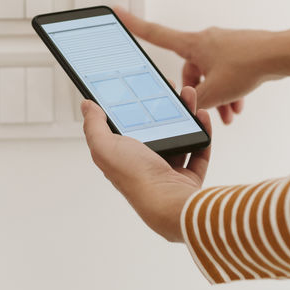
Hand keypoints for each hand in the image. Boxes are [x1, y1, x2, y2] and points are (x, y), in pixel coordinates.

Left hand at [80, 85, 211, 241]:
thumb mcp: (105, 147)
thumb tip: (87, 105)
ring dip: (186, 114)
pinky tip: (202, 115)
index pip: (128, 126)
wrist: (169, 204)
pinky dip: (203, 132)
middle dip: (164, 106)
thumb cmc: (136, 178)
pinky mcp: (189, 177)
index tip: (143, 86)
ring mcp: (169, 172)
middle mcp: (145, 165)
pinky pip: (199, 150)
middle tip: (170, 87)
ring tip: (189, 94)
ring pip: (179, 136)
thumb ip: (94, 126)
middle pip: (156, 129)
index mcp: (124, 157)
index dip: (134, 105)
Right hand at [112, 5, 276, 123]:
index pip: (155, 33)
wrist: (280, 55)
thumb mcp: (215, 92)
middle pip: (189, 70)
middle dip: (197, 92)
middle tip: (208, 110)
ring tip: (228, 115)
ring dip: (217, 96)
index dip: (134, 24)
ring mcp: (222, 45)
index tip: (117, 10)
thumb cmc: (248, 66)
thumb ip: (197, 102)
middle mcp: (205, 40)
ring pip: (211, 74)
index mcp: (192, 44)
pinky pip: (226, 73)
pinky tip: (238, 107)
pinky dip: (229, 90)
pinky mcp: (238, 52)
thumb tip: (191, 106)